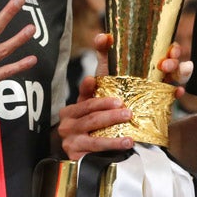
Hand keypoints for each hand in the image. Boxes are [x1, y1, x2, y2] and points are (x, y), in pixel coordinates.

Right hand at [59, 34, 132, 159]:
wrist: (88, 160)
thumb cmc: (99, 127)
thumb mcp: (102, 102)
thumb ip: (105, 72)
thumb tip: (104, 36)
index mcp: (75, 105)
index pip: (84, 93)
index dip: (88, 87)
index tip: (92, 80)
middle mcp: (68, 120)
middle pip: (89, 110)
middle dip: (107, 107)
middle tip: (125, 106)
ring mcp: (70, 137)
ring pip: (91, 127)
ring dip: (111, 122)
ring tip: (128, 119)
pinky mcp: (75, 153)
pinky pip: (95, 147)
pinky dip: (112, 143)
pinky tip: (128, 142)